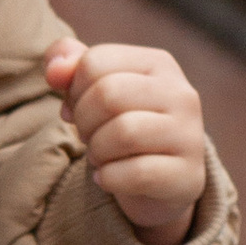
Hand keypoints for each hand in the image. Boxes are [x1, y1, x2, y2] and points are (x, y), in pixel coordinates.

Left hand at [46, 34, 205, 244]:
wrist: (158, 183)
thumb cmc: (120, 126)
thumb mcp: (95, 89)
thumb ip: (70, 65)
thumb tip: (55, 70)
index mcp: (158, 64)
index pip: (96, 62)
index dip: (73, 90)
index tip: (76, 108)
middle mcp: (181, 94)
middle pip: (108, 94)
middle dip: (83, 121)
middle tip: (87, 136)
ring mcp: (190, 136)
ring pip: (124, 133)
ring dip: (96, 151)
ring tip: (99, 156)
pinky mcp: (189, 175)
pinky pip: (137, 174)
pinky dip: (109, 178)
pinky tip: (107, 178)